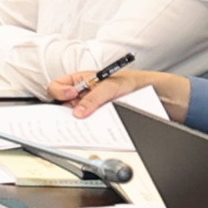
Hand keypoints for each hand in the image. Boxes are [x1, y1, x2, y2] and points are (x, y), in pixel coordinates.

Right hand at [59, 68, 187, 119]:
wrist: (150, 94)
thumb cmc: (130, 83)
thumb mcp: (110, 86)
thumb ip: (93, 97)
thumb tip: (79, 111)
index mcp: (79, 80)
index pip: (57, 86)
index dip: (60, 91)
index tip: (71, 94)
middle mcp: (80, 94)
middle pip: (61, 104)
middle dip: (67, 109)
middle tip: (78, 111)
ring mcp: (87, 108)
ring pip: (74, 117)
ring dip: (80, 119)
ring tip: (92, 118)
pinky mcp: (96, 119)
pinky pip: (87, 125)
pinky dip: (89, 126)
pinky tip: (97, 125)